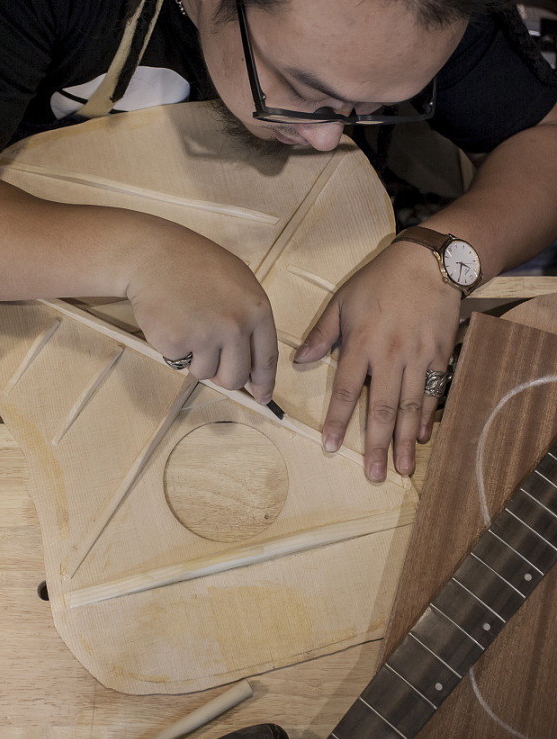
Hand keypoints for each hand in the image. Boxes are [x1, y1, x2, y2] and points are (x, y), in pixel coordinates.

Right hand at [125, 219, 277, 402]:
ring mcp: (205, 336)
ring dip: (194, 358)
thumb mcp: (238, 283)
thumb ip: (248, 320)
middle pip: (234, 377)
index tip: (261, 397)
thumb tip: (251, 365)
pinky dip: (173, 349)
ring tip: (187, 323)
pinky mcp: (177, 343)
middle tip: (209, 357)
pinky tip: (171, 321)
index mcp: (256, 310)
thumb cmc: (194, 265)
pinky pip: (179, 363)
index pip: (265, 359)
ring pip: (204, 373)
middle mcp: (235, 326)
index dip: (263, 383)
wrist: (154, 255)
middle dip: (222, 376)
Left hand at [294, 240, 461, 480]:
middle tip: (374, 476)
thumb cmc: (380, 280)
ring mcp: (418, 357)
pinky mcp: (439, 354)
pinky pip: (433, 392)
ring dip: (404, 440)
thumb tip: (299, 360)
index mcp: (361, 343)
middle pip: (382, 407)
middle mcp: (390, 355)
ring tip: (401, 469)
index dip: (338, 420)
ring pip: (410, 406)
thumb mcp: (343, 300)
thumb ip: (322, 333)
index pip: (346, 390)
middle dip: (377, 444)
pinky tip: (420, 438)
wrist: (430, 262)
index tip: (331, 447)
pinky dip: (427, 417)